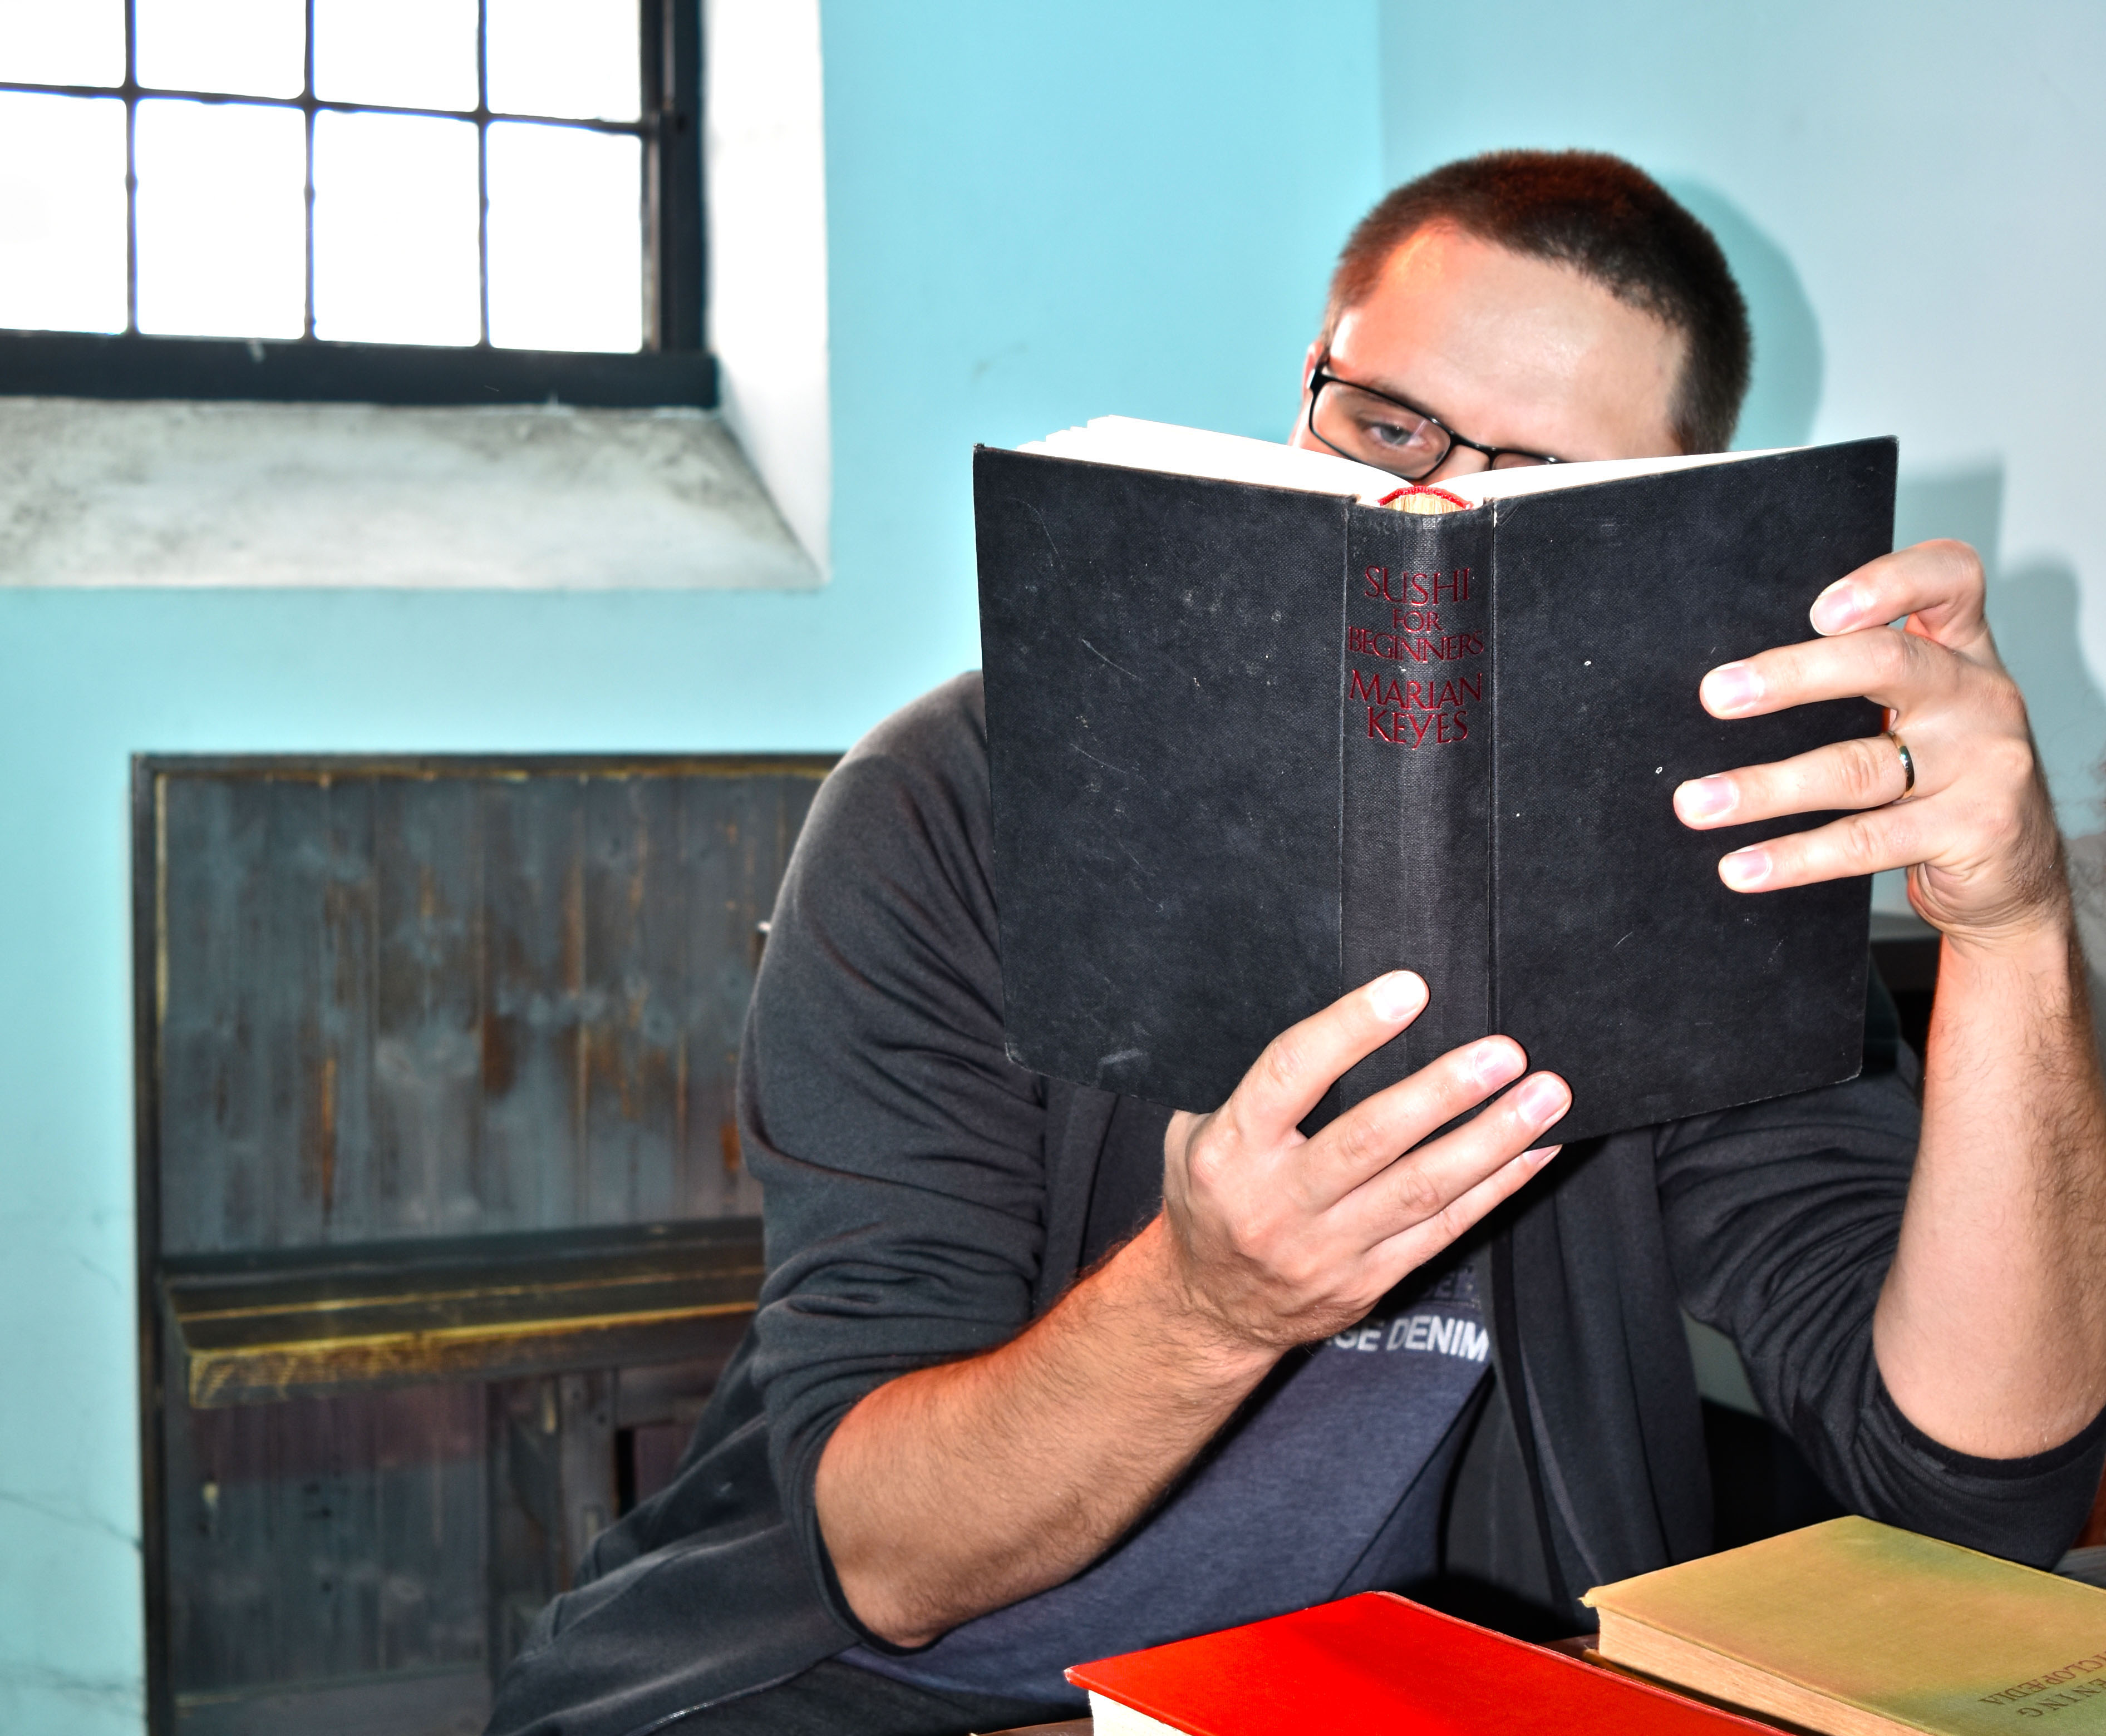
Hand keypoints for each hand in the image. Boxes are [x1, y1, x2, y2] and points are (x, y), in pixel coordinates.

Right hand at [1158, 971, 1569, 1350]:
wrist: (1209, 1308)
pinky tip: (1536, 1150)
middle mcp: (1278, 1202)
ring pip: (1421, 1189)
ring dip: (1491, 1139)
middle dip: (1444, 1091)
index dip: (1350, 1028)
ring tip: (1545, 1097)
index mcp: (1231, 1149)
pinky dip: (1497, 1188)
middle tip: (1504, 1051)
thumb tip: (1326, 1014)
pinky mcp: (1368, 1281)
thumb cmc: (1211, 1195)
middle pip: (1372, 1139)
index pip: (1292, 1075)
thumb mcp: (1193, 1133)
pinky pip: (1443, 1230)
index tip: (1409, 988)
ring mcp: (1327, 1248)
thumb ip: (1249, 1085)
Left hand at [1671, 539, 2064, 946]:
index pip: (1950, 579)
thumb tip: (1732, 682)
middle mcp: (1981, 694)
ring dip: (1763, 788)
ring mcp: (1986, 762)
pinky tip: (1740, 868)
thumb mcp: (1923, 709)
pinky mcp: (1976, 829)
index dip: (1888, 581)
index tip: (1817, 609)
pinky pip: (1866, 842)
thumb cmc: (1945, 776)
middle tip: (1714, 695)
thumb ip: (1861, 678)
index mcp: (1963, 649)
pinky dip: (1794, 857)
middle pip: (1888, 662)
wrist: (2017, 872)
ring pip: (1857, 767)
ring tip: (1694, 803)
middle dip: (1793, 675)